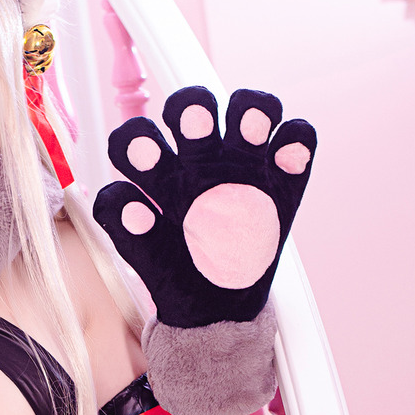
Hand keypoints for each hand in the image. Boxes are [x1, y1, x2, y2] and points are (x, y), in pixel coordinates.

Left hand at [92, 86, 315, 328]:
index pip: (140, 136)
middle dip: (193, 106)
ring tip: (253, 133)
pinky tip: (287, 158)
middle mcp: (200, 160)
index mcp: (161, 175)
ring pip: (249, 110)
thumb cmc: (179, 275)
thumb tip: (118, 199)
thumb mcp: (152, 260)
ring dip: (252, 110)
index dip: (137, 136)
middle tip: (197, 127)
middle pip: (193, 107)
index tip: (144, 154)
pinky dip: (295, 140)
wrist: (219, 308)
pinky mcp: (282, 179)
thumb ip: (131, 232)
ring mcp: (243, 165)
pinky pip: (296, 139)